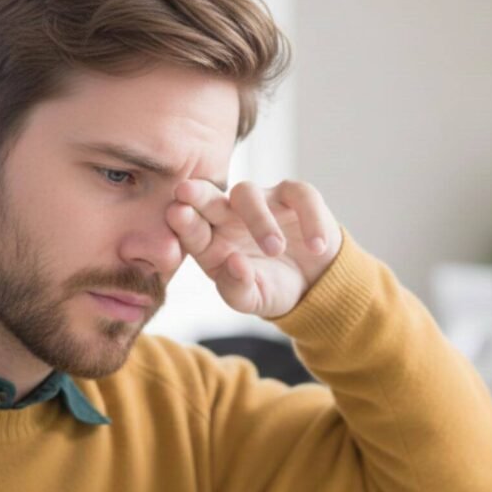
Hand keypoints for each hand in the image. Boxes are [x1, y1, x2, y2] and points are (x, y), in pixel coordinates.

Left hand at [166, 179, 341, 318]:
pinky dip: (309, 220)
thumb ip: (237, 288)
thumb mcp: (253, 300)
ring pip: (249, 194)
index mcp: (211, 242)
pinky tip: (316, 247)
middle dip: (197, 194)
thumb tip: (234, 263)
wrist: (314, 284)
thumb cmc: (272, 288)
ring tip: (275, 250)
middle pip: (209, 198)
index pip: (191, 228)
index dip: (183, 221)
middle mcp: (229, 216)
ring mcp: (262, 202)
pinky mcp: (295, 196)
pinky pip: (300, 196)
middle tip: (186, 191)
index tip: (176, 213)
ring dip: (258, 220)